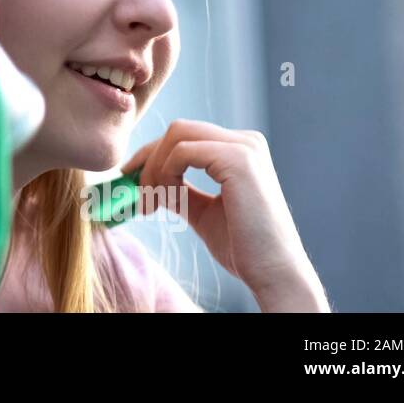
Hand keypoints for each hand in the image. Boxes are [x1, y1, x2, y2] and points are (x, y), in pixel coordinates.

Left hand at [121, 119, 329, 311]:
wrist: (272, 272)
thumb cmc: (242, 247)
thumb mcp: (202, 211)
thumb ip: (179, 190)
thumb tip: (146, 179)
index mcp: (241, 150)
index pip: (185, 136)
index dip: (152, 154)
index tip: (130, 177)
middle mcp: (246, 141)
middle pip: (177, 131)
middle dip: (148, 160)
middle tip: (138, 197)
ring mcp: (244, 147)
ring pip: (176, 136)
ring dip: (154, 169)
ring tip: (152, 203)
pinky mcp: (238, 159)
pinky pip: (182, 151)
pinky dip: (165, 174)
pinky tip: (168, 202)